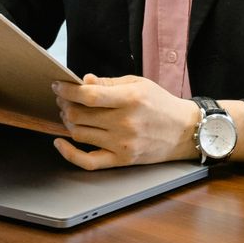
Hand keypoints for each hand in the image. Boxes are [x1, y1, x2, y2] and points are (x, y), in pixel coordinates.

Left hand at [50, 74, 198, 169]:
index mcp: (129, 99)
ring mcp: (122, 144)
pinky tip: (60, 143)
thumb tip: (84, 81)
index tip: (58, 86)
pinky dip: (69, 154)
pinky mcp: (122, 160)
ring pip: (79, 134)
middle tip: (63, 99)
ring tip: (69, 114)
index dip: (67, 90)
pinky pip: (88, 162)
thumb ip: (108, 82)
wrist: (185, 131)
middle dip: (65, 104)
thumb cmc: (161, 104)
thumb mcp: (138, 84)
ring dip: (68, 122)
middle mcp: (125, 123)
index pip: (88, 95)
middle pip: (79, 115)